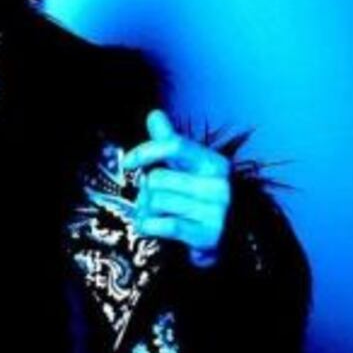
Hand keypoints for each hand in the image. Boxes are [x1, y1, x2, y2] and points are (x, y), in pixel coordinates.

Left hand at [123, 109, 230, 266]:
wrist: (226, 238)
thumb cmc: (198, 199)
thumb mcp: (187, 169)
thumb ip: (170, 143)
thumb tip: (154, 114)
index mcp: (214, 162)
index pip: (174, 145)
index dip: (145, 151)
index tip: (127, 163)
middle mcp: (219, 184)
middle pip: (157, 178)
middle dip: (145, 191)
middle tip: (149, 201)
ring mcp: (216, 211)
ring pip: (156, 202)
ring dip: (145, 211)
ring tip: (153, 215)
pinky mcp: (207, 235)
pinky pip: (162, 225)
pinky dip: (148, 226)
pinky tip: (149, 227)